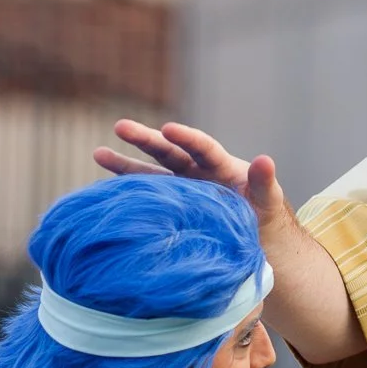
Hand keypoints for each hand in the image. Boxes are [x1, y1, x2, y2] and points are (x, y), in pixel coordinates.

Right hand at [95, 121, 296, 242]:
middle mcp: (195, 172)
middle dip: (145, 139)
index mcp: (220, 166)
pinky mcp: (170, 208)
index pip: (201, 147)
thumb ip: (264, 182)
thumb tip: (265, 159)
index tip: (168, 128)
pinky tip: (106, 193)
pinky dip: (128, 194)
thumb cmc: (263, 216)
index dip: (186, 137)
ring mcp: (180, 190)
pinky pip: (147, 199)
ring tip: (98, 153)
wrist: (254, 240)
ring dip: (125, 165)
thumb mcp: (268, 200)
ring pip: (150, 174)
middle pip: (168, 152)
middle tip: (120, 126)